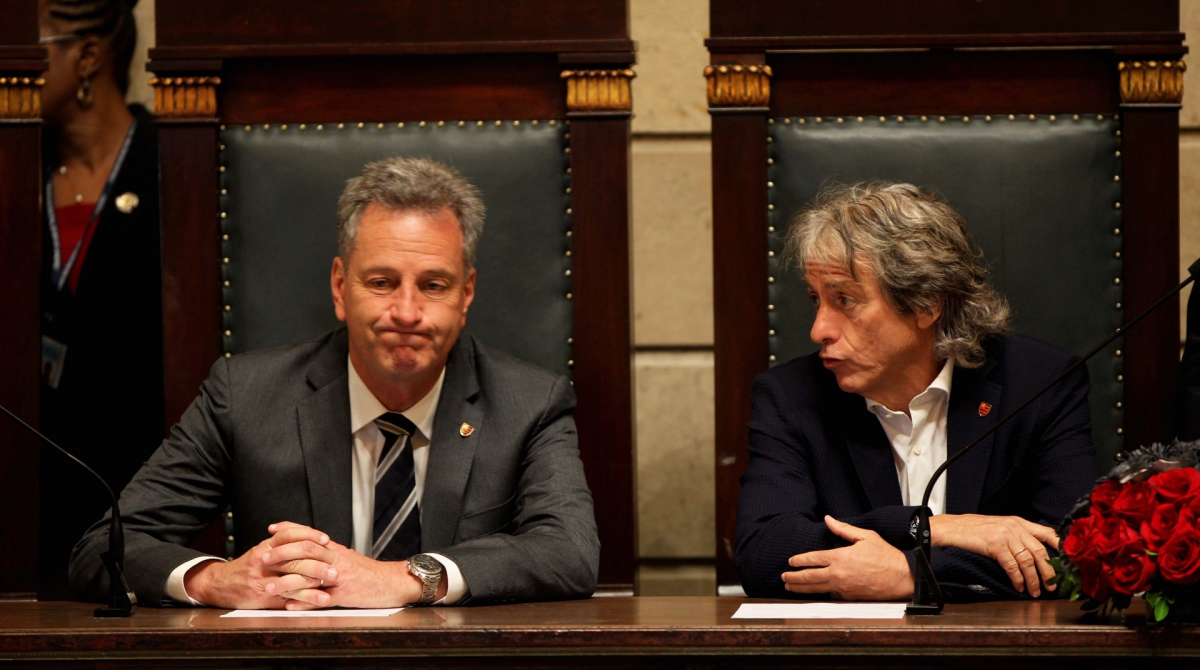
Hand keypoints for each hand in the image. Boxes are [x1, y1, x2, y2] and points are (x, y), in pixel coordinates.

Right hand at [184, 523, 336, 608]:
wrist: (220, 584)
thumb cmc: (247, 567)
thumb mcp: (263, 549)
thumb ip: (283, 544)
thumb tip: (310, 539)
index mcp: (267, 546)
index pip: (291, 534)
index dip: (310, 535)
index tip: (326, 540)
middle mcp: (265, 560)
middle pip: (295, 558)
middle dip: (318, 563)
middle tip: (335, 568)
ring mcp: (264, 579)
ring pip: (293, 579)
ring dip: (314, 583)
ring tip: (331, 586)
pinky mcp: (263, 596)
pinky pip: (287, 597)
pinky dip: (304, 599)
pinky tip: (317, 600)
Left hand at [263, 521, 444, 609]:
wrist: (394, 583)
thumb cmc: (370, 574)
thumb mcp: (349, 559)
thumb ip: (329, 556)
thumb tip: (310, 551)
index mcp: (336, 549)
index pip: (310, 534)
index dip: (290, 529)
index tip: (271, 529)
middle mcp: (337, 559)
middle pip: (307, 549)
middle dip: (282, 553)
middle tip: (263, 557)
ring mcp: (341, 576)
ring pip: (310, 575)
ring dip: (286, 581)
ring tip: (268, 587)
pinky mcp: (345, 594)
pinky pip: (321, 598)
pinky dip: (304, 602)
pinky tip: (289, 606)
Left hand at [782, 516, 913, 599]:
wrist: (901, 577)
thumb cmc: (885, 556)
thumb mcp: (865, 536)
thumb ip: (843, 529)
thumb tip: (828, 519)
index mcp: (840, 557)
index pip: (813, 559)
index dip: (799, 560)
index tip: (791, 561)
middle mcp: (838, 574)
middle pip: (809, 577)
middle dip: (794, 577)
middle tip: (784, 576)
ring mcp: (843, 588)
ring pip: (816, 589)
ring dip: (801, 588)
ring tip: (790, 587)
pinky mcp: (849, 597)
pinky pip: (830, 595)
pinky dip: (820, 594)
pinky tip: (814, 592)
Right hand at [929, 514, 1058, 596]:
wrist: (954, 528)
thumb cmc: (976, 530)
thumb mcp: (1001, 527)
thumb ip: (1018, 535)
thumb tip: (1034, 553)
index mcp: (1019, 522)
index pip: (1047, 533)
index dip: (1060, 548)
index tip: (1068, 563)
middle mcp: (1015, 527)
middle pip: (1040, 551)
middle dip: (1049, 572)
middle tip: (1052, 586)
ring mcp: (1006, 536)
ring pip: (1028, 561)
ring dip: (1033, 580)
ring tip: (1035, 591)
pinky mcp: (995, 545)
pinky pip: (1012, 566)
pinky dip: (1017, 579)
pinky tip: (1018, 586)